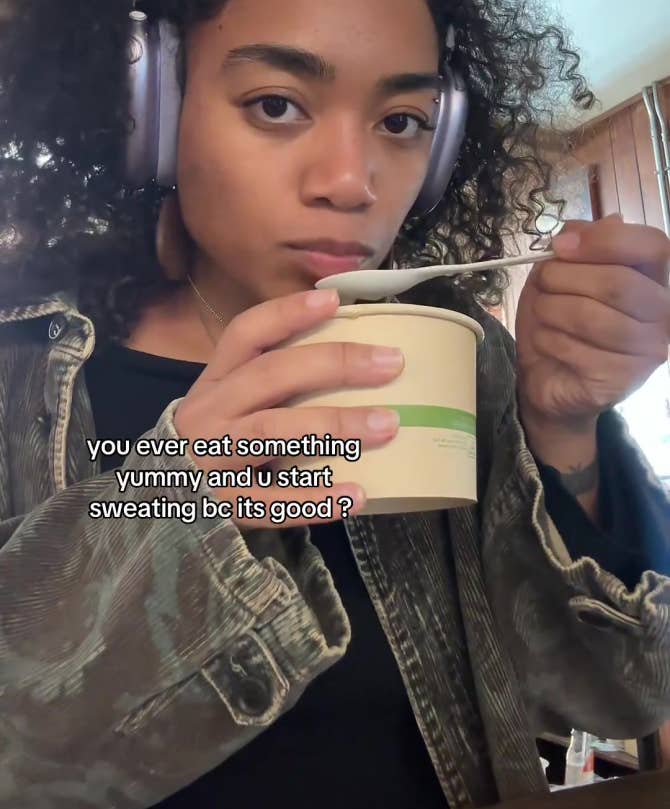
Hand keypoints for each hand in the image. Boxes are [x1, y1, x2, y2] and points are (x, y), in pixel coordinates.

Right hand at [174, 289, 403, 528]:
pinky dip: (315, 499)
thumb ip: (270, 383)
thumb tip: (351, 358)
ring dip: (334, 425)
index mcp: (214, 382)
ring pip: (273, 432)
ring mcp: (213, 458)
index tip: (333, 300)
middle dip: (334, 363)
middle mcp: (210, 413)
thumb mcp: (227, 405)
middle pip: (271, 375)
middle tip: (391, 362)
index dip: (286, 313)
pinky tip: (356, 495)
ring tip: (387, 424)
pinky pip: (272, 502)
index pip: (245, 334)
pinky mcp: (223, 505)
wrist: (158, 508)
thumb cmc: (212, 446)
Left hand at [515, 215, 669, 430]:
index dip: (605, 241)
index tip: (560, 247)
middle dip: (564, 278)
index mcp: (654, 277)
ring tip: (543, 313)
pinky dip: (548, 340)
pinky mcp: (624, 379)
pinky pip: (576, 349)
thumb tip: (598, 224)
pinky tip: (548, 342)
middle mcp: (663, 312)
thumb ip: (580, 243)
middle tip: (544, 282)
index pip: (654, 245)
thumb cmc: (559, 319)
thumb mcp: (561, 271)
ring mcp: (649, 349)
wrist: (547, 375)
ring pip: (591, 317)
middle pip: (617, 283)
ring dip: (551, 310)